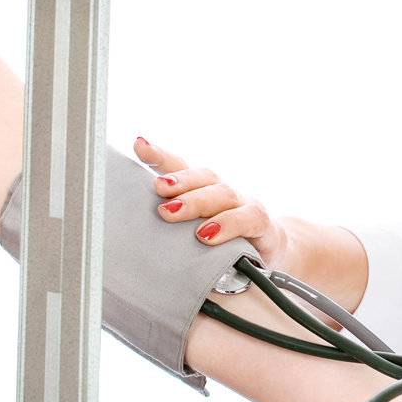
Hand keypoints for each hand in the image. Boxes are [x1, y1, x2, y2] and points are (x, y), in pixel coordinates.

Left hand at [132, 136, 292, 267]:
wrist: (268, 257)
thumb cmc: (221, 246)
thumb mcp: (193, 237)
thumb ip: (169, 231)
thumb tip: (133, 235)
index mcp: (204, 191)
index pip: (182, 167)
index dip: (160, 156)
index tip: (139, 145)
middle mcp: (224, 193)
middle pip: (204, 177)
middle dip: (180, 181)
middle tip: (158, 188)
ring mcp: (245, 206)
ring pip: (223, 194)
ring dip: (196, 202)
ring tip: (171, 212)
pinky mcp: (263, 226)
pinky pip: (248, 219)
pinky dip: (227, 225)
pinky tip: (207, 235)